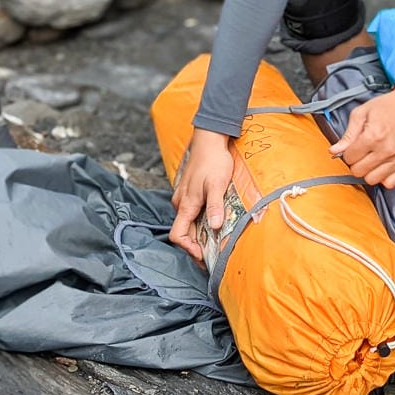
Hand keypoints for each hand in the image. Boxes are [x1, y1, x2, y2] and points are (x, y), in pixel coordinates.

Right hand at [169, 128, 233, 261]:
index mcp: (186, 204)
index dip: (188, 248)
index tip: (203, 255)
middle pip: (184, 232)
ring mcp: (184, 197)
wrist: (210, 139)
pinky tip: (213, 222)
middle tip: (213, 255)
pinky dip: (200, 222)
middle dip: (196, 246)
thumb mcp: (217, 184)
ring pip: (188, 222)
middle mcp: (181, 203)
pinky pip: (191, 213)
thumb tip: (215, 227)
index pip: (177, 235)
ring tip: (215, 242)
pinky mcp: (190, 192)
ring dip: (199, 234)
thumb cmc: (213, 160)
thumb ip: (215, 206)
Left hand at [329, 90, 394, 188]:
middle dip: (356, 163)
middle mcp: (386, 150)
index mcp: (373, 136)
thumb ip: (347, 135)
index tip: (353, 147)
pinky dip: (384, 177)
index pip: (349, 158)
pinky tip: (383, 166)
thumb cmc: (387, 107)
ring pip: (372, 180)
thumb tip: (333, 151)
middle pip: (359, 171)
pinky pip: (390, 183)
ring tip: (372, 159)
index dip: (348, 153)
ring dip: (369, 171)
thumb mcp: (361, 113)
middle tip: (362, 153)